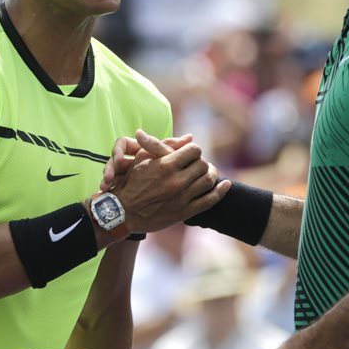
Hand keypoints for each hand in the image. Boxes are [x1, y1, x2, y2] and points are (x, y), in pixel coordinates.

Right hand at [109, 131, 229, 232]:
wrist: (123, 212)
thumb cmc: (131, 182)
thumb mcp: (142, 159)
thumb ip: (162, 145)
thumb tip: (184, 135)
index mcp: (166, 165)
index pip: (193, 150)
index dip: (193, 150)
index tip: (189, 153)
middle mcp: (176, 181)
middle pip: (203, 165)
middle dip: (201, 162)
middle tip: (197, 163)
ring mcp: (182, 197)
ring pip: (208, 181)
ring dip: (211, 174)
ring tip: (208, 172)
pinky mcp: (185, 212)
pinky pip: (209, 201)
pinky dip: (221, 191)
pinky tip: (225, 184)